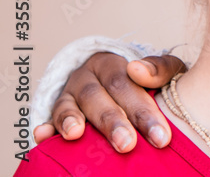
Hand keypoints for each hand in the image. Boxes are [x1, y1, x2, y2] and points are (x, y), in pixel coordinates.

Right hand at [32, 53, 185, 151]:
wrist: (125, 83)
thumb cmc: (150, 83)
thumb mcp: (165, 72)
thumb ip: (161, 69)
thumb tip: (138, 69)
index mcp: (113, 64)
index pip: (126, 84)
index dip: (143, 111)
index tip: (160, 136)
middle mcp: (88, 77)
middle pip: (98, 97)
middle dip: (113, 122)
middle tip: (127, 144)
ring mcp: (69, 95)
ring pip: (68, 105)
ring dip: (72, 120)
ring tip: (76, 135)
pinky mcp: (56, 113)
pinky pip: (48, 119)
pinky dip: (46, 128)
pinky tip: (44, 135)